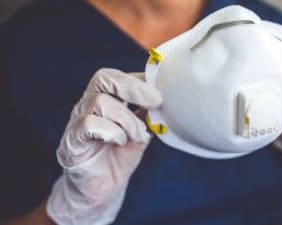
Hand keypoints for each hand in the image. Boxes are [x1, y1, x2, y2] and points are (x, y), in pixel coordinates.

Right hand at [46, 68, 161, 224]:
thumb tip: (166, 97)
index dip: (140, 78)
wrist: (102, 188)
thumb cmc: (120, 156)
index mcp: (105, 99)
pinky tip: (120, 142)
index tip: (162, 89)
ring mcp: (77, 121)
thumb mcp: (141, 131)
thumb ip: (148, 114)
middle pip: (104, 78)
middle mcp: (88, 105)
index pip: (116, 76)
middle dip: (134, 87)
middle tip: (156, 101)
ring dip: (127, 120)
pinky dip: (112, 132)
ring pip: (101, 102)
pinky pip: (89, 124)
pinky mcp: (71, 141)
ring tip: (137, 136)